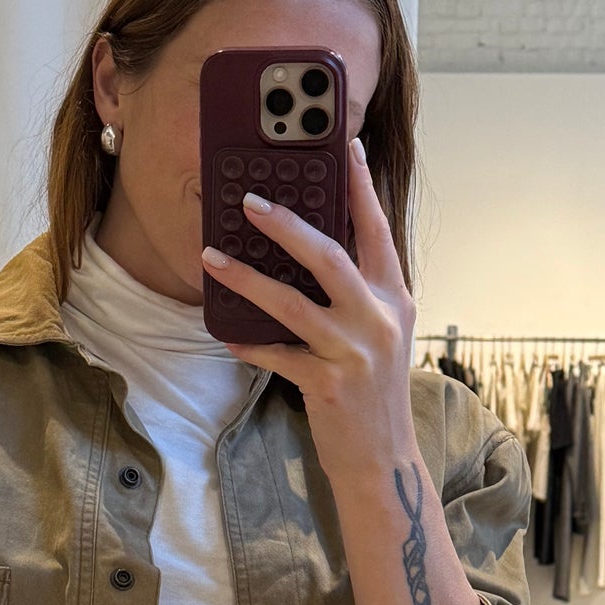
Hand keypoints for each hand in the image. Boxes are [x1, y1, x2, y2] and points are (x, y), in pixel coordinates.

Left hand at [200, 136, 417, 484]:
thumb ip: (357, 293)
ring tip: (211, 257)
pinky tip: (226, 334)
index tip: (345, 147)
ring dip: (246, 277)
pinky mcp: (328, 383)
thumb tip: (310, 250)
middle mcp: (378, 317)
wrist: (383, 458)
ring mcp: (355, 350)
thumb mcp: (378, 333)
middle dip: (286, 224)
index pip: (376, 229)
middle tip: (249, 201)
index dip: (360, 186)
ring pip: (292, 301)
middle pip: (329, 255)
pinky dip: (249, 343)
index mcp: (393, 296)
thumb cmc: (373, 391)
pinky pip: (276, 353)